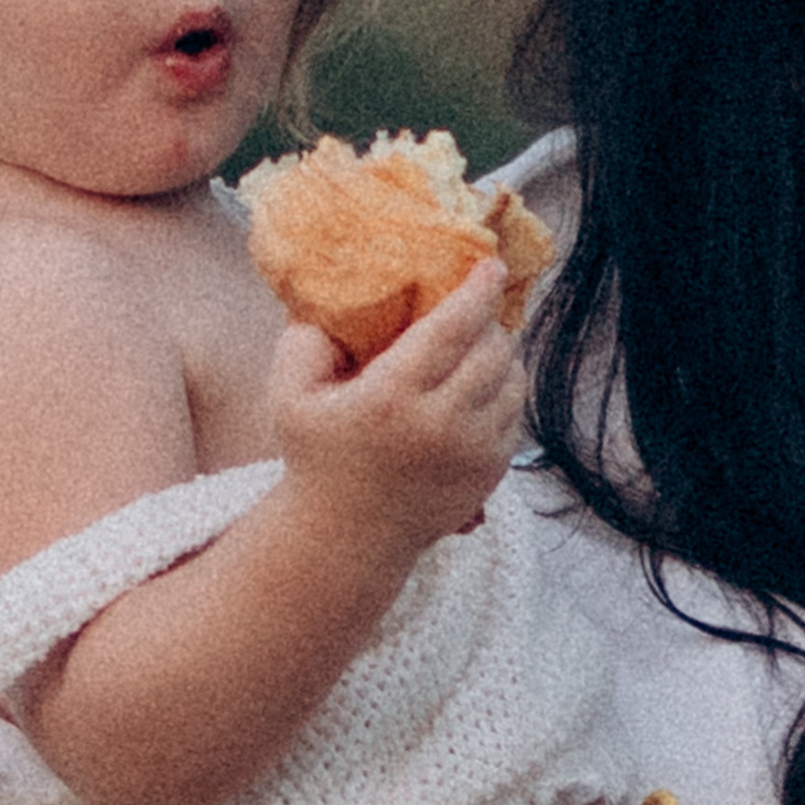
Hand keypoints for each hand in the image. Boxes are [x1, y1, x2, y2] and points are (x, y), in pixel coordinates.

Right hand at [270, 265, 523, 550]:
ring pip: (512, 381)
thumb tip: (335, 296)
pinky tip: (479, 388)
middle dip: (489, 321)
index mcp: (389, 397)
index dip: (478, 291)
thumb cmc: (317, 457)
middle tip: (474, 310)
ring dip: (500, 355)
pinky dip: (504, 392)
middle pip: (492, 350)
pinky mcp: (490, 474)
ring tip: (477, 348)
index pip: (451, 329)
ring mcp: (471, 452)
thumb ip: (304, 340)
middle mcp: (438, 424)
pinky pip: (514, 415)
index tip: (491, 266)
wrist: (347, 537)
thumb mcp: (290, 396)